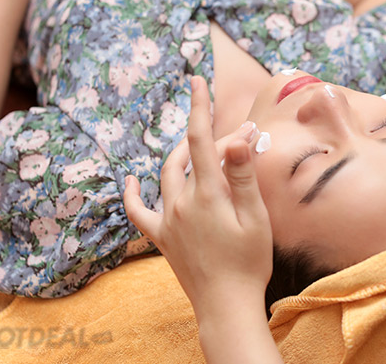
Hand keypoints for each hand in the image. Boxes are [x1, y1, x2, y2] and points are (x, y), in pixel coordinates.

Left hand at [123, 76, 272, 316]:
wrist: (226, 305)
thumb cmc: (249, 262)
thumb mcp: (255, 217)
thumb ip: (243, 176)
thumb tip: (237, 138)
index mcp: (208, 194)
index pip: (201, 139)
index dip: (199, 106)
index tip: (197, 79)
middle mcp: (181, 202)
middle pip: (190, 154)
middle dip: (208, 136)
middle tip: (238, 135)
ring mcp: (168, 220)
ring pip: (168, 174)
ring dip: (182, 154)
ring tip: (202, 147)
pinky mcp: (162, 237)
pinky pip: (139, 212)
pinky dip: (133, 194)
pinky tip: (130, 182)